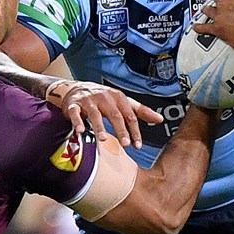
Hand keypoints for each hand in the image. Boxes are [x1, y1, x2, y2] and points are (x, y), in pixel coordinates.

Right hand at [48, 81, 164, 148]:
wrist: (77, 89)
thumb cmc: (103, 98)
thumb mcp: (122, 102)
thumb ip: (140, 111)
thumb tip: (159, 119)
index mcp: (118, 98)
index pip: (129, 115)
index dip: (134, 130)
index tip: (137, 145)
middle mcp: (104, 98)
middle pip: (114, 115)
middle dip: (121, 130)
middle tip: (125, 143)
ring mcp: (88, 101)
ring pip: (95, 114)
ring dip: (99, 126)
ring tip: (104, 139)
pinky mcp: (74, 105)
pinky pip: (75, 113)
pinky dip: (77, 121)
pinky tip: (81, 130)